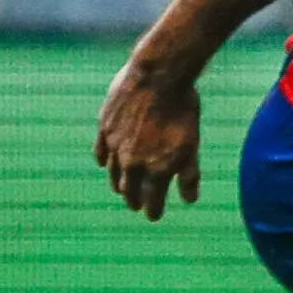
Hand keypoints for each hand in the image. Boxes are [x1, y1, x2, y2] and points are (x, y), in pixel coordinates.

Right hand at [95, 61, 204, 220]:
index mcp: (154, 169)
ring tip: (121, 189)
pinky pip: (100, 150)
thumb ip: (189, 173)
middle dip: (134, 200)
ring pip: (113, 172)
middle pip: (129, 189)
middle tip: (136, 206)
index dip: (153, 210)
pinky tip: (103, 163)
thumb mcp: (192, 143)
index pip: (151, 200)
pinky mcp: (104, 126)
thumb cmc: (182, 109)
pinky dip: (103, 160)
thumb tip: (190, 201)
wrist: (159, 76)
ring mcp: (114, 145)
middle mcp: (130, 162)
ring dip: (118, 183)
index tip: (154, 216)